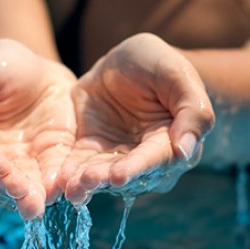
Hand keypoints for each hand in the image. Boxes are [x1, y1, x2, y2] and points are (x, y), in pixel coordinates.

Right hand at [0, 39, 76, 218]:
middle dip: (7, 188)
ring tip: (37, 204)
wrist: (38, 69)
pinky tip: (62, 191)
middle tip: (21, 192)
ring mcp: (20, 167)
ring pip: (20, 190)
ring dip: (28, 198)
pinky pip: (52, 181)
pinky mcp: (49, 166)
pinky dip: (56, 188)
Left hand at [63, 33, 214, 203]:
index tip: (119, 175)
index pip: (156, 160)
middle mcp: (145, 160)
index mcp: (171, 142)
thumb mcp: (176, 74)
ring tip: (72, 186)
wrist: (123, 61)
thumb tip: (186, 151)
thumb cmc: (157, 64)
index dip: (138, 168)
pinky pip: (77, 169)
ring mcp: (115, 160)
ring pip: (101, 177)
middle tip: (87, 180)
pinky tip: (57, 181)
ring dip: (86, 183)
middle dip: (105, 179)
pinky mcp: (89, 156)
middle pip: (126, 176)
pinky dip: (68, 176)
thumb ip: (192, 110)